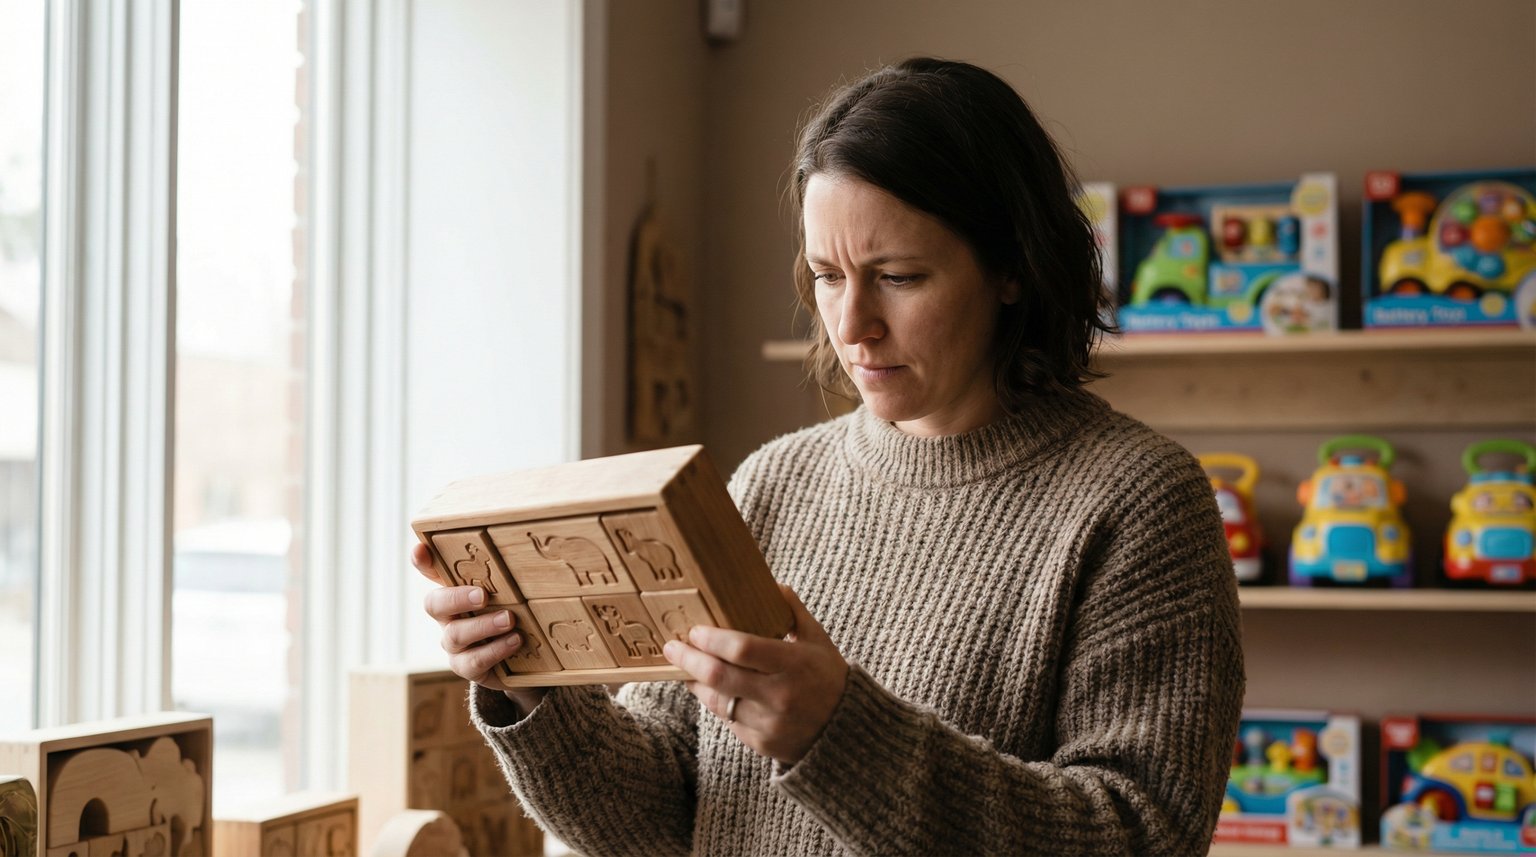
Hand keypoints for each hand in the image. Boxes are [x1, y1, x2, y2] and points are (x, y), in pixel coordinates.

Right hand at [413, 542, 547, 712]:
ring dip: (483, 626)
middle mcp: (448, 616)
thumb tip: (528, 544)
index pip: (431, 572)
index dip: (422, 562)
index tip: (420, 549)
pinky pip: (473, 661)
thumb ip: (509, 575)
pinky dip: (495, 650)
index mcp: (456, 591)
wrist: (520, 659)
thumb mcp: (510, 593)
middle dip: (456, 598)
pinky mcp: (466, 667)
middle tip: (482, 595)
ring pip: (455, 635)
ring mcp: (454, 644)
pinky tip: (515, 640)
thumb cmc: (512, 614)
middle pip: (435, 604)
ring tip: (510, 619)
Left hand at [663, 585, 847, 763]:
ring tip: (684, 666)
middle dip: (689, 659)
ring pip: (717, 700)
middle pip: (720, 675)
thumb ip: (794, 612)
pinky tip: (708, 688)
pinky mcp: (760, 742)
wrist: (847, 733)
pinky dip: (715, 702)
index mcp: (794, 664)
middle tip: (672, 646)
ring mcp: (768, 722)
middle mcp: (780, 695)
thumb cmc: (829, 678)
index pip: (743, 649)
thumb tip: (771, 584)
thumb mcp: (819, 640)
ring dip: (696, 682)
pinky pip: (727, 720)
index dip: (713, 638)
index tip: (694, 630)